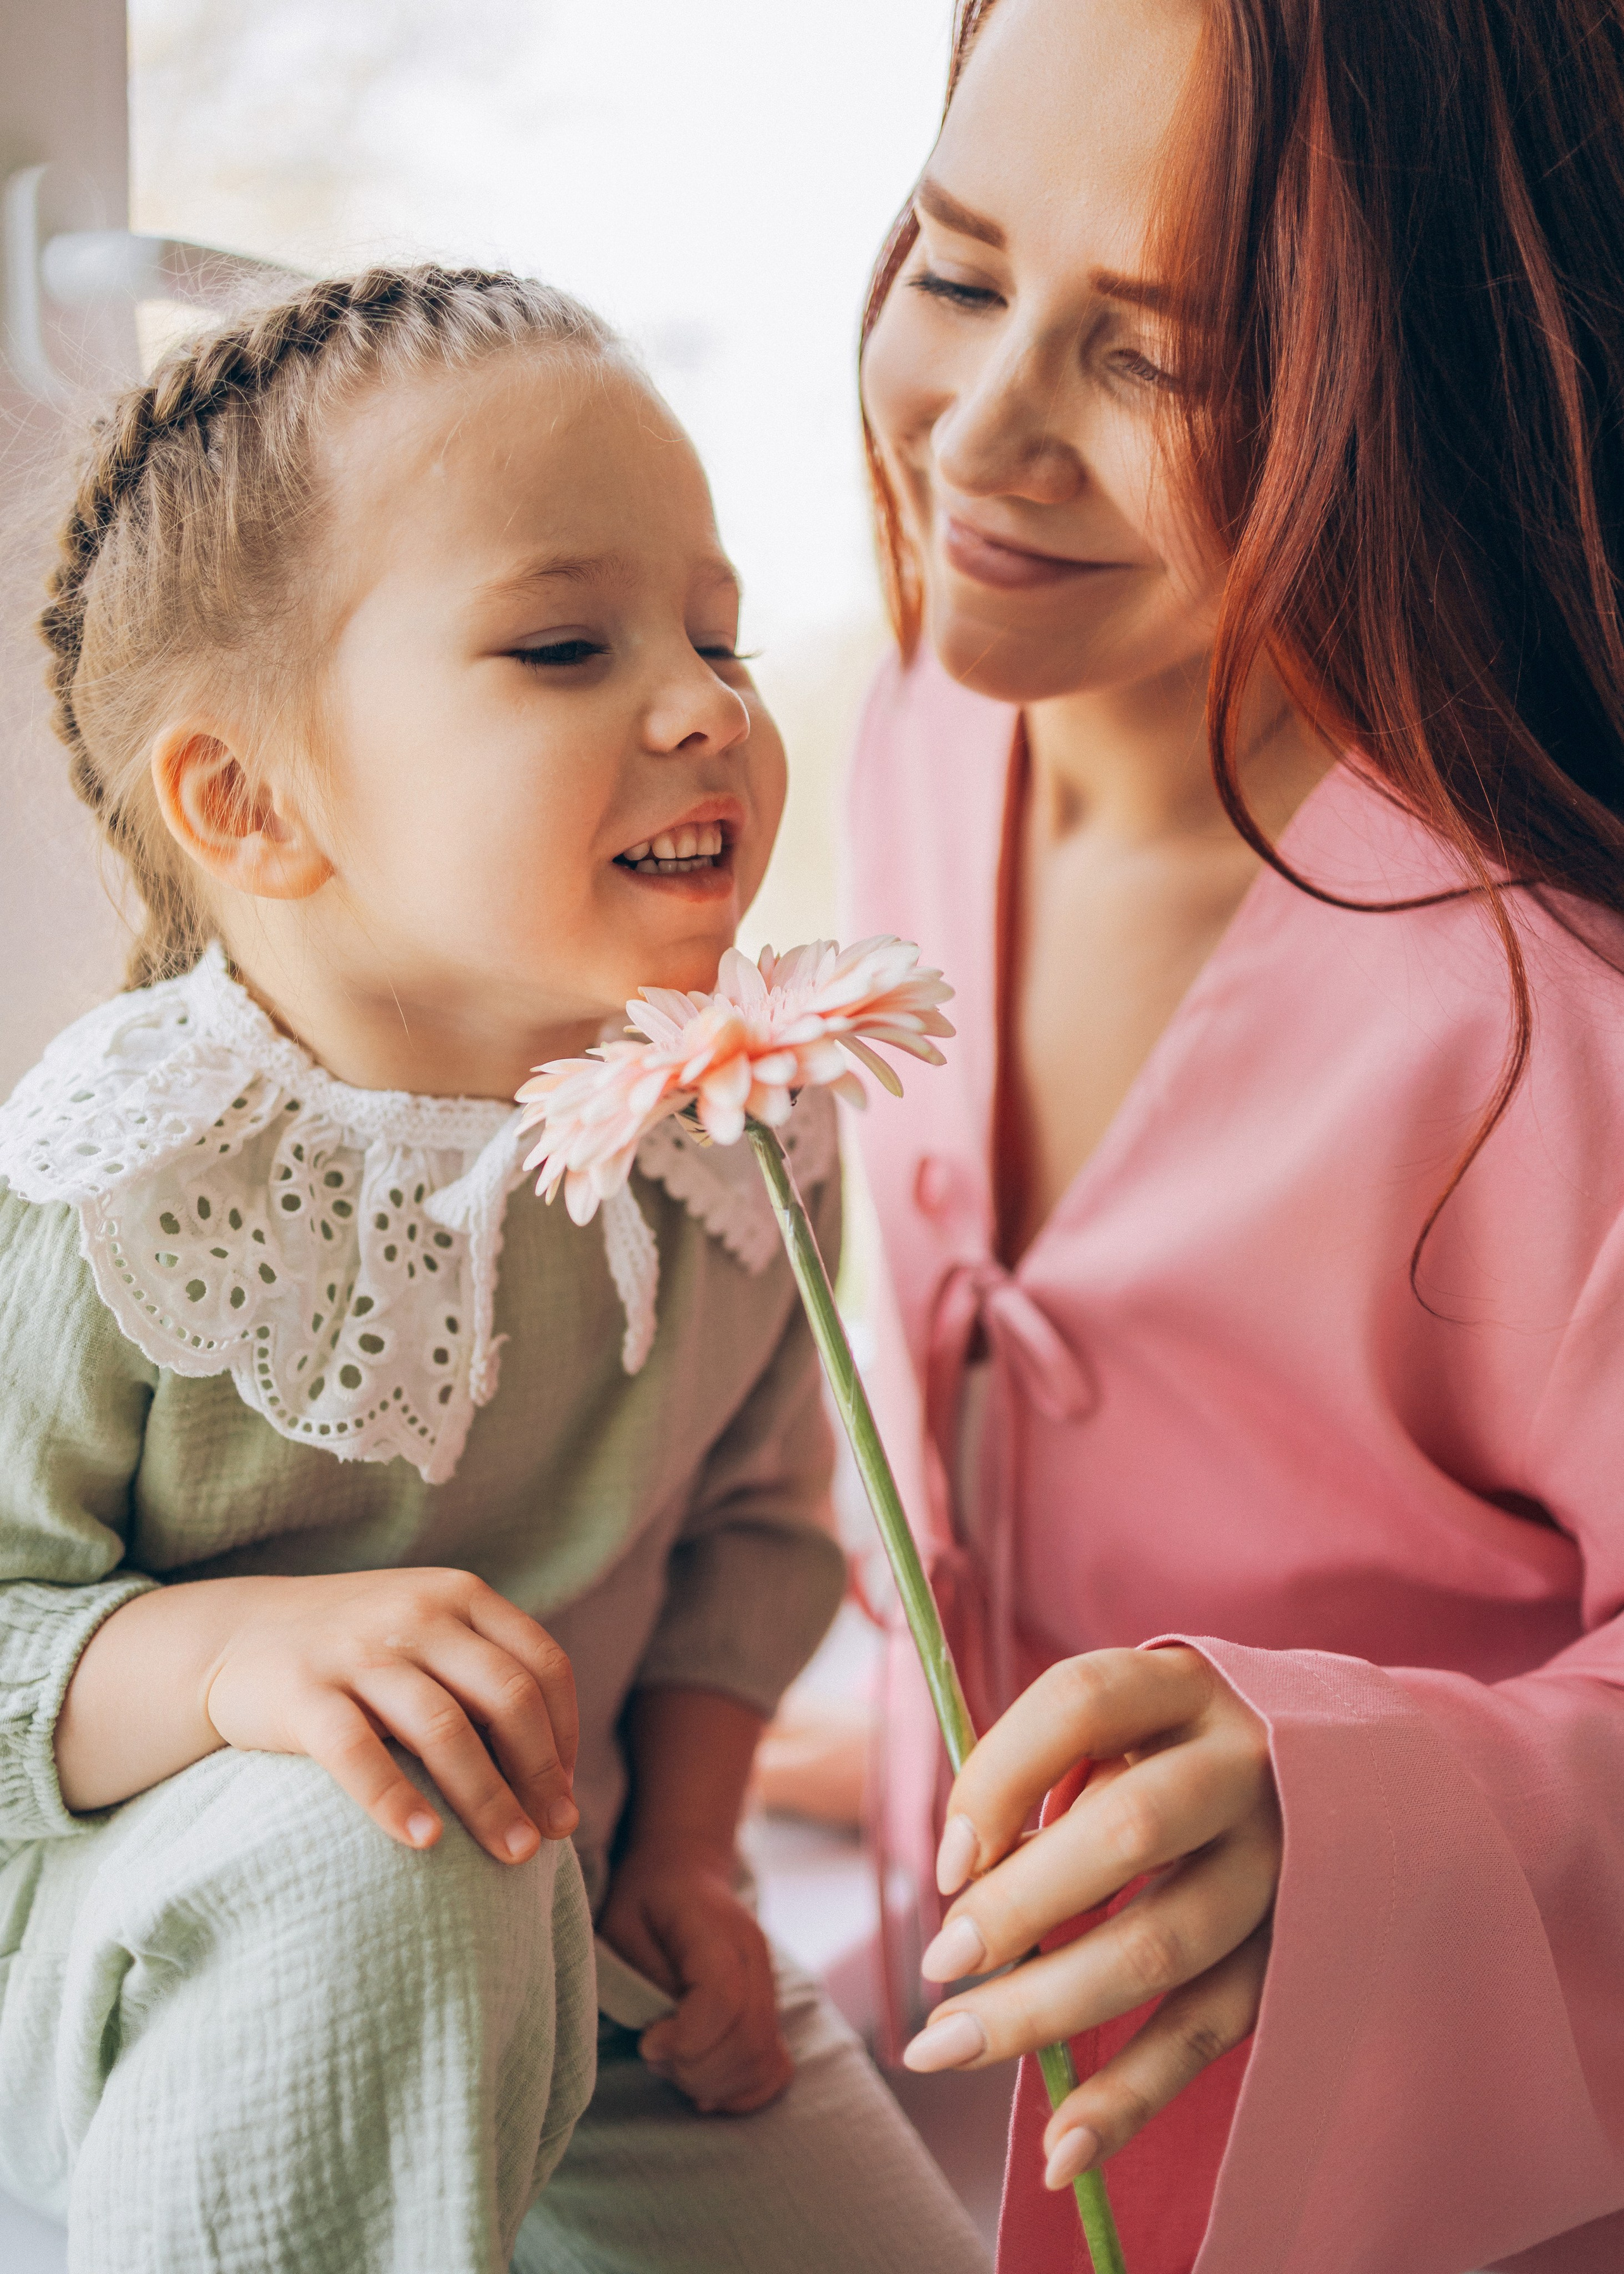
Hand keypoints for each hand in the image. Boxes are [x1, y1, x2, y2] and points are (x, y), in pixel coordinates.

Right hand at [202, 1567, 578, 1863]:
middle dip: (540, 1774)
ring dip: (488, 1798)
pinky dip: (396, 1800)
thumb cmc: (357, 1653)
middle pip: (506, 1698)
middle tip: (555, 1835)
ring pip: (444, 1728)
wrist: (234, 1635)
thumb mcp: (429, 1635)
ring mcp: (358, 1649)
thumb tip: (558, 1774)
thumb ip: (485, 1676)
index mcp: (460, 1595)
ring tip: (514, 1853)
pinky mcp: (301, 1691)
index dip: (566, 1734)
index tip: (565, 1793)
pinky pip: (357, 1751)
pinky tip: (426, 1842)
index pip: (542, 1665)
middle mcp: (417, 1612)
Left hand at [599, 1838, 792, 2113]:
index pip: (725, 1999)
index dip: (687, 2038)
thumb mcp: (621, 1924)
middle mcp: (755, 1959)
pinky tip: (705, 2086)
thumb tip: (663, 2036)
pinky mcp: (769, 2010)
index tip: (648, 2042)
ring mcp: (768, 1986)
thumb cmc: (643, 1899)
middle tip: (657, 2058)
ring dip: (715, 2083)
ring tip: (675, 2066)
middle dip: (696, 2069)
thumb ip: (642, 1978)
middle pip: (750, 2037)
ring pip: (765, 2058)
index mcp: (718, 1930)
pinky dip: (743, 2091)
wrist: (685, 1871)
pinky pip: (775, 2067)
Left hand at [903, 1646, 1279, 2190]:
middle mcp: (1245, 1765)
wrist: (1342, 1772)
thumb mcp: (1115, 1729)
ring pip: (1165, 1942)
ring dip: (1048, 2007)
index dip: (1000, 1777)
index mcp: (1182, 1687)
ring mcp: (1281, 1863)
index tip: (946, 1860)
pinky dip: (1130, 2098)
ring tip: (948, 2046)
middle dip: (1022, 1901)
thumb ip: (1040, 1775)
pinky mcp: (1294, 1953)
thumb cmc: (1170, 1751)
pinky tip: (1060, 2150)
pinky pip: (1208, 2031)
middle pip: (1131, 1827)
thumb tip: (963, 1872)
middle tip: (940, 1963)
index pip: (1081, 1704)